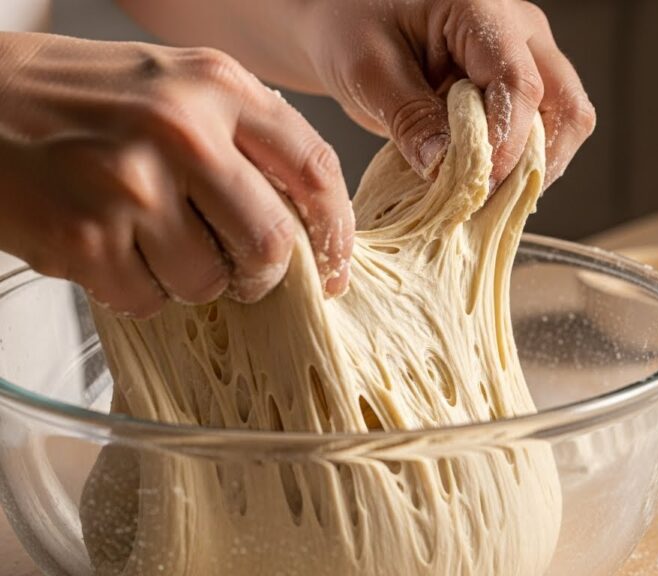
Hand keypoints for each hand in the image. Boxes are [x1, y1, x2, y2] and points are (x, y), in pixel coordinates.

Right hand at [0, 32, 353, 316]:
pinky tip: (111, 252)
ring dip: (193, 281)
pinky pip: (148, 300)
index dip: (335, 230)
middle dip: (264, 273)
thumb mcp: (174, 82)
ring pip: (210, 281)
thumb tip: (307, 213)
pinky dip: (139, 291)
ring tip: (155, 245)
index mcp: (217, 84)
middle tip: (245, 274)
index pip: (315, 168)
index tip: (334, 264)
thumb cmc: (79, 96)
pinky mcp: (85, 238)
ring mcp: (131, 186)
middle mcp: (182, 130)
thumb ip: (242, 132)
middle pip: (272, 241)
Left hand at [302, 0, 596, 188]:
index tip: (479, 185)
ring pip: (563, 123)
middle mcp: (519, 31)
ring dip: (529, 167)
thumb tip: (447, 170)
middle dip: (535, 161)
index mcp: (483, 10)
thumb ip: (410, 119)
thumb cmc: (350, 27)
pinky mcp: (516, 87)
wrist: (344, 21)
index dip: (506, 143)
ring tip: (483, 194)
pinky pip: (540, 133)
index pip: (519, 84)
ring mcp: (525, 58)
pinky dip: (516, 165)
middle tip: (488, 196)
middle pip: (566, 106)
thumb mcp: (367, 71)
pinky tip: (480, 184)